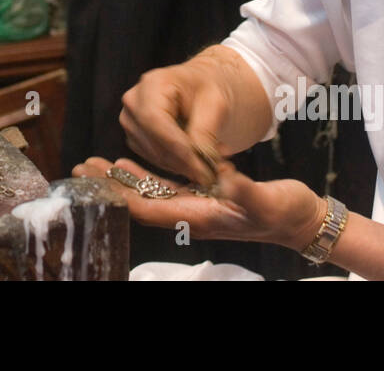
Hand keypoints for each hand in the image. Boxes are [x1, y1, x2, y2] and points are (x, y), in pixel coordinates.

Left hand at [73, 156, 326, 247]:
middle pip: (140, 200)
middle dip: (110, 186)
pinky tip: (128, 164)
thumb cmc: (286, 211)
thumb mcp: (267, 200)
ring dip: (121, 179)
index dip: (121, 193)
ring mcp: (195, 206)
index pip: (150, 206)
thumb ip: (244, 191)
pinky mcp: (202, 197)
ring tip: (95, 164)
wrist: (303, 220)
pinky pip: (164, 188)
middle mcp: (191, 214)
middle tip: (81, 166)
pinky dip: (143, 175)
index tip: (96, 178)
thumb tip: (224, 178)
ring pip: (148, 193)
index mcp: (200, 216)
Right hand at [119, 56, 233, 185]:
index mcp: (152, 83)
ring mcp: (131, 120)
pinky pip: (154, 160)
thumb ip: (205, 131)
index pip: (155, 120)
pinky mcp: (135, 137)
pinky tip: (197, 157)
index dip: (177, 147)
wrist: (203, 90)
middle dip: (186, 161)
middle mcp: (134, 101)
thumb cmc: (209, 89)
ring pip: (155, 156)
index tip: (202, 168)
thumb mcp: (216, 105)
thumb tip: (199, 162)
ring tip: (212, 159)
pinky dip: (178, 164)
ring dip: (185, 164)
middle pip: (153, 142)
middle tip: (214, 170)